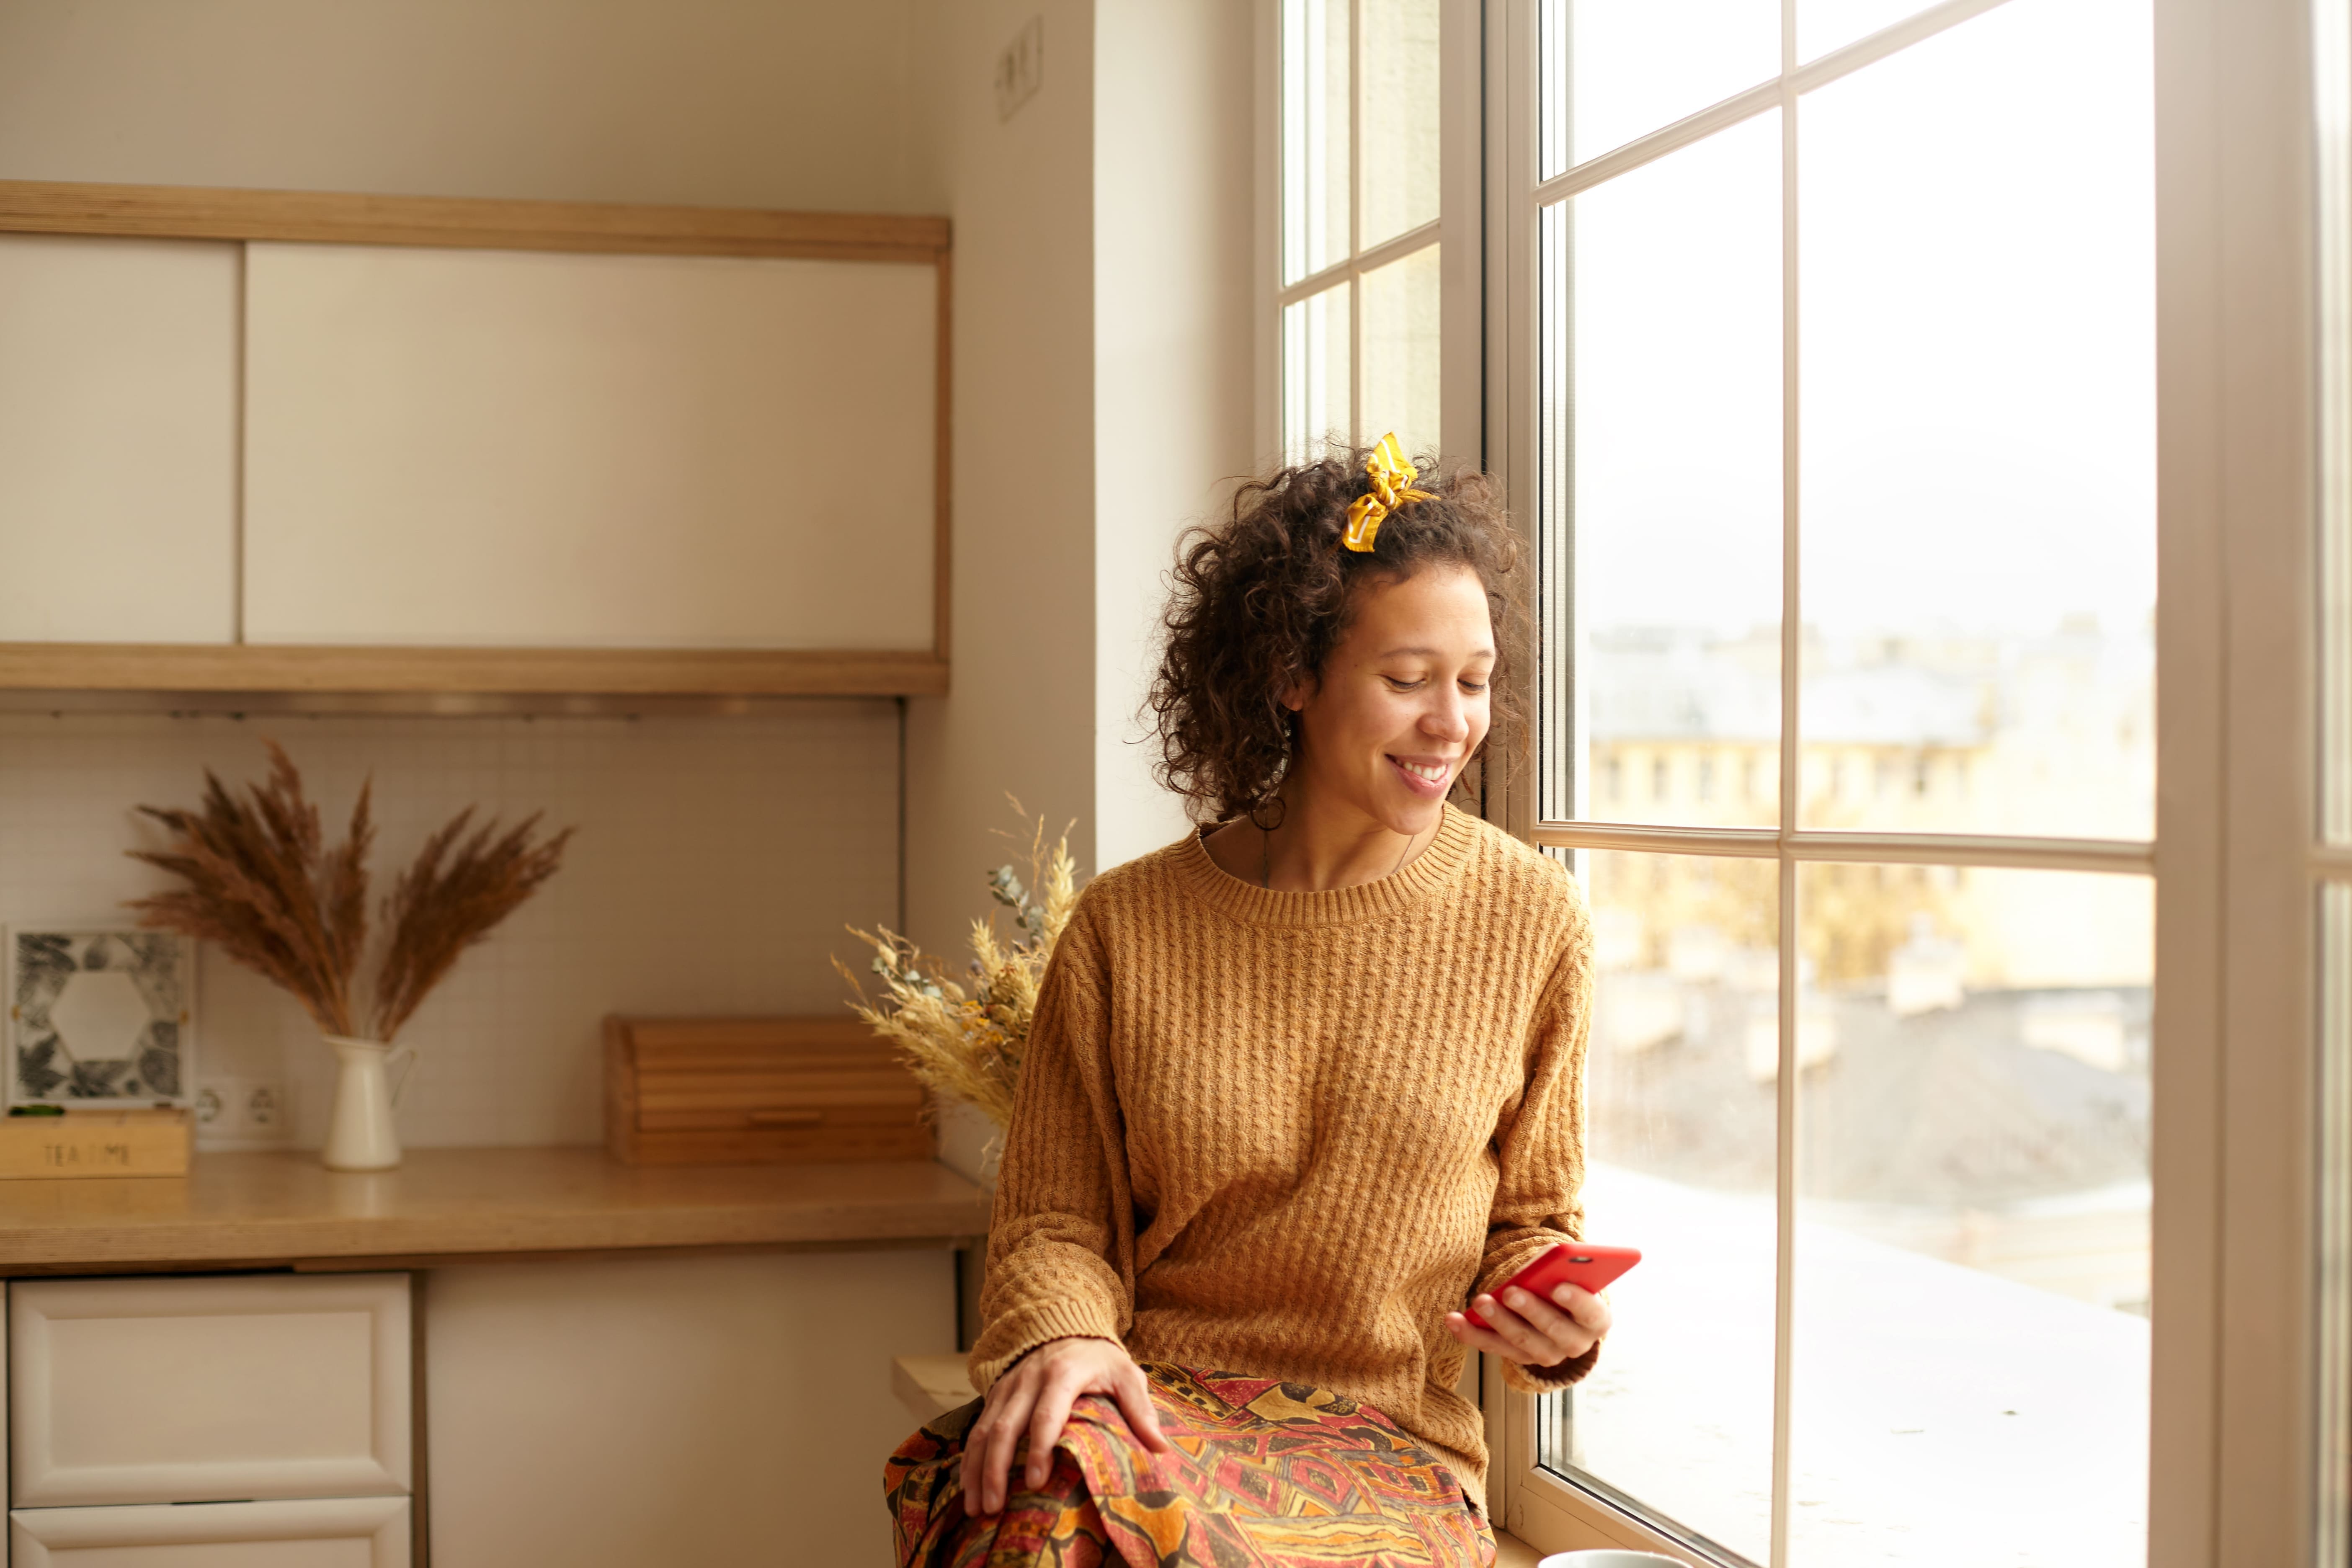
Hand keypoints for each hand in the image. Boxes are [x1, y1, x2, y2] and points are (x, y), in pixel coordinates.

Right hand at [964, 1336, 1171, 1515]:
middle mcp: (1028, 1380)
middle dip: (997, 1469)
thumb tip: (1160, 1447)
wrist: (1065, 1323)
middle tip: (995, 1506)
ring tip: (977, 1506)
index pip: (1047, 1414)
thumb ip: (1140, 1409)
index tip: (1035, 1482)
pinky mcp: (996, 1394)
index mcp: (1062, 1373)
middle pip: (1005, 1427)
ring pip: (985, 1430)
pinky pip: (977, 1428)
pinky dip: (970, 1459)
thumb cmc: (1100, 1358)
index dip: (1039, 1448)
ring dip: (977, 1470)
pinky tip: (968, 1486)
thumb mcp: (1126, 1375)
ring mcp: (1008, 1387)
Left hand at [1443, 1280, 1610, 1368]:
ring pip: (1521, 1342)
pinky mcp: (1518, 1357)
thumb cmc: (1565, 1282)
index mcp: (1596, 1320)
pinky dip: (1471, 1334)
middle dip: (1530, 1310)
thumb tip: (1538, 1265)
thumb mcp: (1569, 1272)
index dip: (1577, 1302)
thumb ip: (1558, 1268)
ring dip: (1498, 1322)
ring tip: (1480, 1301)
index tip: (1558, 1287)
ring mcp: (1546, 1354)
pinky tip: (1454, 1319)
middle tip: (1510, 1291)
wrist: (1559, 1311)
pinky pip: (1493, 1347)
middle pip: (1553, 1331)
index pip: (1592, 1314)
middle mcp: (1574, 1343)